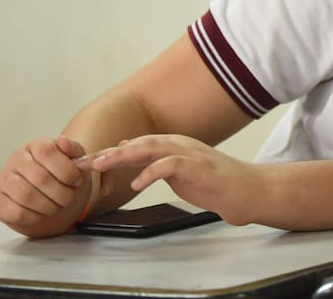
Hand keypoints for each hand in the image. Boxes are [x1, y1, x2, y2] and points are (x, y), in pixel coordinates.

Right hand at [0, 136, 93, 236]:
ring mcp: (4, 180)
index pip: (47, 151)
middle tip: (70, 197)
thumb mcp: (75, 161)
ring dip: (50, 206)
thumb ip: (75, 151)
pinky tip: (43, 211)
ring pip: (27, 196)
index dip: (67, 170)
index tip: (77, 180)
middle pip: (40, 178)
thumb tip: (65, 141)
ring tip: (58, 205)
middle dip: (63, 193)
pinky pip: (17, 213)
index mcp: (36, 145)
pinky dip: (36, 216)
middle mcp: (17, 160)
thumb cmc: (62, 176)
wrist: (50, 196)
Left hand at [77, 135, 263, 225]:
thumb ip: (155, 161)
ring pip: (152, 148)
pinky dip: (151, 172)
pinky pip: (170, 165)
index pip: (137, 144)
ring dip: (124, 156)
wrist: (247, 190)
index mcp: (175, 145)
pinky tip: (137, 183)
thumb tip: (127, 150)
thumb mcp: (179, 170)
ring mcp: (191, 154)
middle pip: (139, 143)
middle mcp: (180, 144)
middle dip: (110, 152)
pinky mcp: (199, 167)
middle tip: (84, 162)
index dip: (110, 152)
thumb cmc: (214, 183)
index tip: (85, 163)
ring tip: (102, 166)